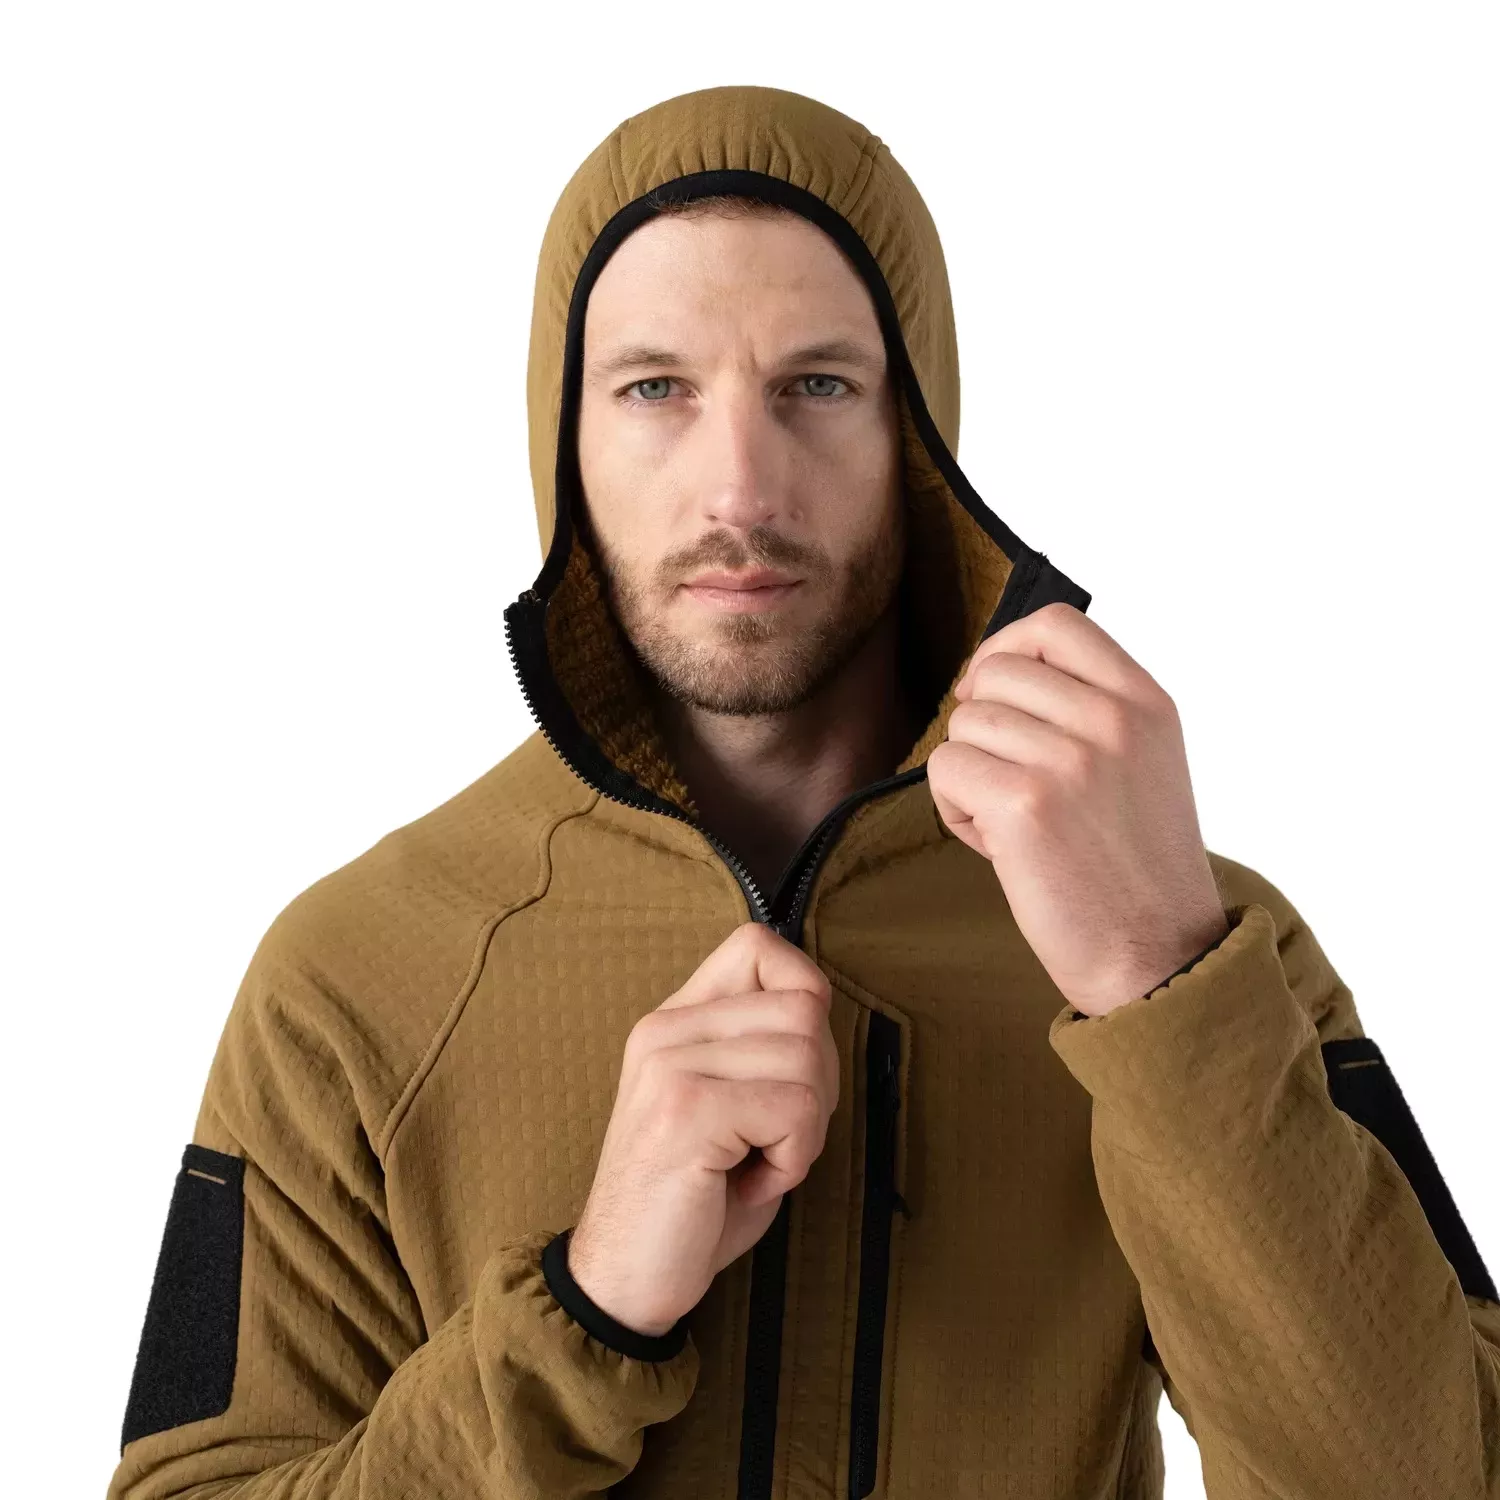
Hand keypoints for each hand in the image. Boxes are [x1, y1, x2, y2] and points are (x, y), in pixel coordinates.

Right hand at [567, 921, 838, 1335]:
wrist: (622, 1281)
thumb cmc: (692, 1203)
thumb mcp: (731, 1109)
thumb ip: (764, 1052)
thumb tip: (818, 1011)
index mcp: (675, 1022)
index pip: (759, 946)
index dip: (804, 996)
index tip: (790, 1069)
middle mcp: (667, 1030)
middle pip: (804, 1007)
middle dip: (819, 1081)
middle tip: (776, 1138)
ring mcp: (672, 1066)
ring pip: (806, 1057)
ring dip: (806, 1128)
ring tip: (758, 1163)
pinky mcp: (686, 1109)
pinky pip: (794, 1108)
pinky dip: (794, 1156)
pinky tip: (749, 1180)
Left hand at [927, 602, 1228, 1016]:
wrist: (1159, 959)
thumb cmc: (1136, 870)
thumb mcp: (1143, 763)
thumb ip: (1089, 710)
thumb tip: (994, 674)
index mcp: (1146, 703)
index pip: (1055, 625)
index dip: (1006, 650)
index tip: (996, 692)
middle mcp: (1112, 720)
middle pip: (996, 673)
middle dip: (983, 724)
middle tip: (1010, 781)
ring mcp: (1069, 760)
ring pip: (965, 724)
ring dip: (969, 773)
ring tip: (1011, 822)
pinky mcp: (1024, 804)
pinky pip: (945, 770)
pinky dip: (954, 808)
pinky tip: (995, 844)